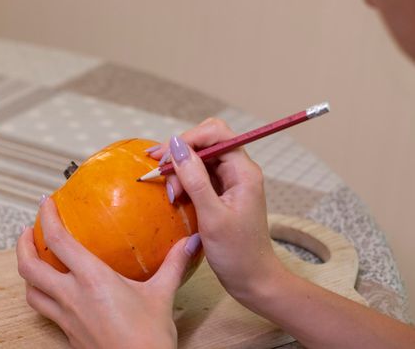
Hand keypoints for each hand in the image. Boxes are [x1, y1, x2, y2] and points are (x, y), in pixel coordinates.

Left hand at [16, 198, 201, 348]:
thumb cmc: (149, 339)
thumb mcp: (162, 295)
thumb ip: (173, 264)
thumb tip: (189, 242)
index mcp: (92, 279)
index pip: (58, 240)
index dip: (46, 218)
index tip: (45, 203)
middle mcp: (72, 297)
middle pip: (29, 267)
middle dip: (22, 245)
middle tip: (28, 231)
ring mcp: (66, 318)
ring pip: (31, 292)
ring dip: (28, 273)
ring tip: (36, 260)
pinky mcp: (67, 335)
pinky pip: (46, 311)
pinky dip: (43, 295)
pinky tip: (59, 293)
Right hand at [150, 118, 284, 301]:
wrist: (252, 280)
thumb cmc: (237, 253)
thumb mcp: (212, 216)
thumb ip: (194, 179)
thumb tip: (176, 145)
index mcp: (243, 171)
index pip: (215, 134)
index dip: (187, 139)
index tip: (164, 158)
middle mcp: (238, 171)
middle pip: (205, 143)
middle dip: (181, 155)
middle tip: (161, 177)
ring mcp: (229, 182)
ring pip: (199, 160)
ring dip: (180, 172)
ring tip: (171, 195)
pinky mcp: (221, 194)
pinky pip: (198, 177)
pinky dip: (184, 183)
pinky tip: (175, 197)